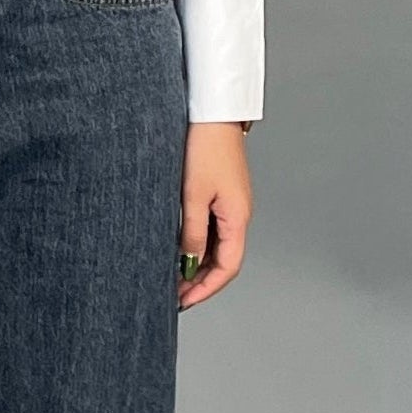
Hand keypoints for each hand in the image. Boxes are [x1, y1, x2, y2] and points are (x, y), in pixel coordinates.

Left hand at [177, 122, 252, 310]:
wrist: (212, 111)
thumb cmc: (204, 147)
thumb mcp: (192, 194)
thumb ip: (192, 232)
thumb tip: (189, 263)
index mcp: (238, 217)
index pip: (228, 267)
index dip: (207, 288)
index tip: (184, 301)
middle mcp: (239, 213)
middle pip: (224, 259)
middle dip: (201, 280)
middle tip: (174, 294)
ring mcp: (232, 202)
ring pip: (218, 244)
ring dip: (198, 262)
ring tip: (173, 274)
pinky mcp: (223, 191)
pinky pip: (213, 227)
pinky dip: (198, 242)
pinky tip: (180, 245)